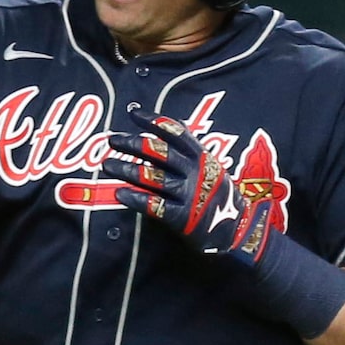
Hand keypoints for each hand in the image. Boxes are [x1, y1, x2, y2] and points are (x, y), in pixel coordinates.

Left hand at [103, 106, 277, 261]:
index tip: (133, 113)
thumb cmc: (218, 195)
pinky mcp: (181, 217)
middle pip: (158, 151)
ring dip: (126, 169)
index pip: (175, 131)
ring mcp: (188, 194)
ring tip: (107, 164)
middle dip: (132, 143)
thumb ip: (188, 152)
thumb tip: (160, 133)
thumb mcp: (210, 167)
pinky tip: (119, 193)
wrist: (236, 230)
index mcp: (201, 156)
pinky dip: (135, 198)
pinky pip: (153, 205)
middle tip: (112, 140)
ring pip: (151, 177)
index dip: (153, 120)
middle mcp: (194, 171)